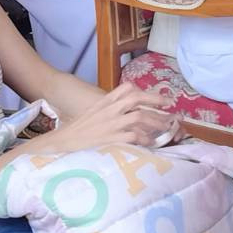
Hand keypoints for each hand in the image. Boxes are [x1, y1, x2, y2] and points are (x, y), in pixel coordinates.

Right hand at [38, 83, 175, 151]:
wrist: (61, 143)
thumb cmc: (77, 132)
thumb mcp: (93, 114)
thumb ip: (109, 111)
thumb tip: (126, 114)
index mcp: (104, 102)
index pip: (127, 89)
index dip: (144, 92)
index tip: (158, 98)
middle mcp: (109, 110)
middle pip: (136, 99)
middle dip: (156, 101)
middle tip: (171, 108)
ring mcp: (110, 124)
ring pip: (139, 116)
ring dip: (156, 121)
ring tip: (168, 127)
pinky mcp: (111, 139)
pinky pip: (134, 136)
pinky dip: (145, 139)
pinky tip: (152, 143)